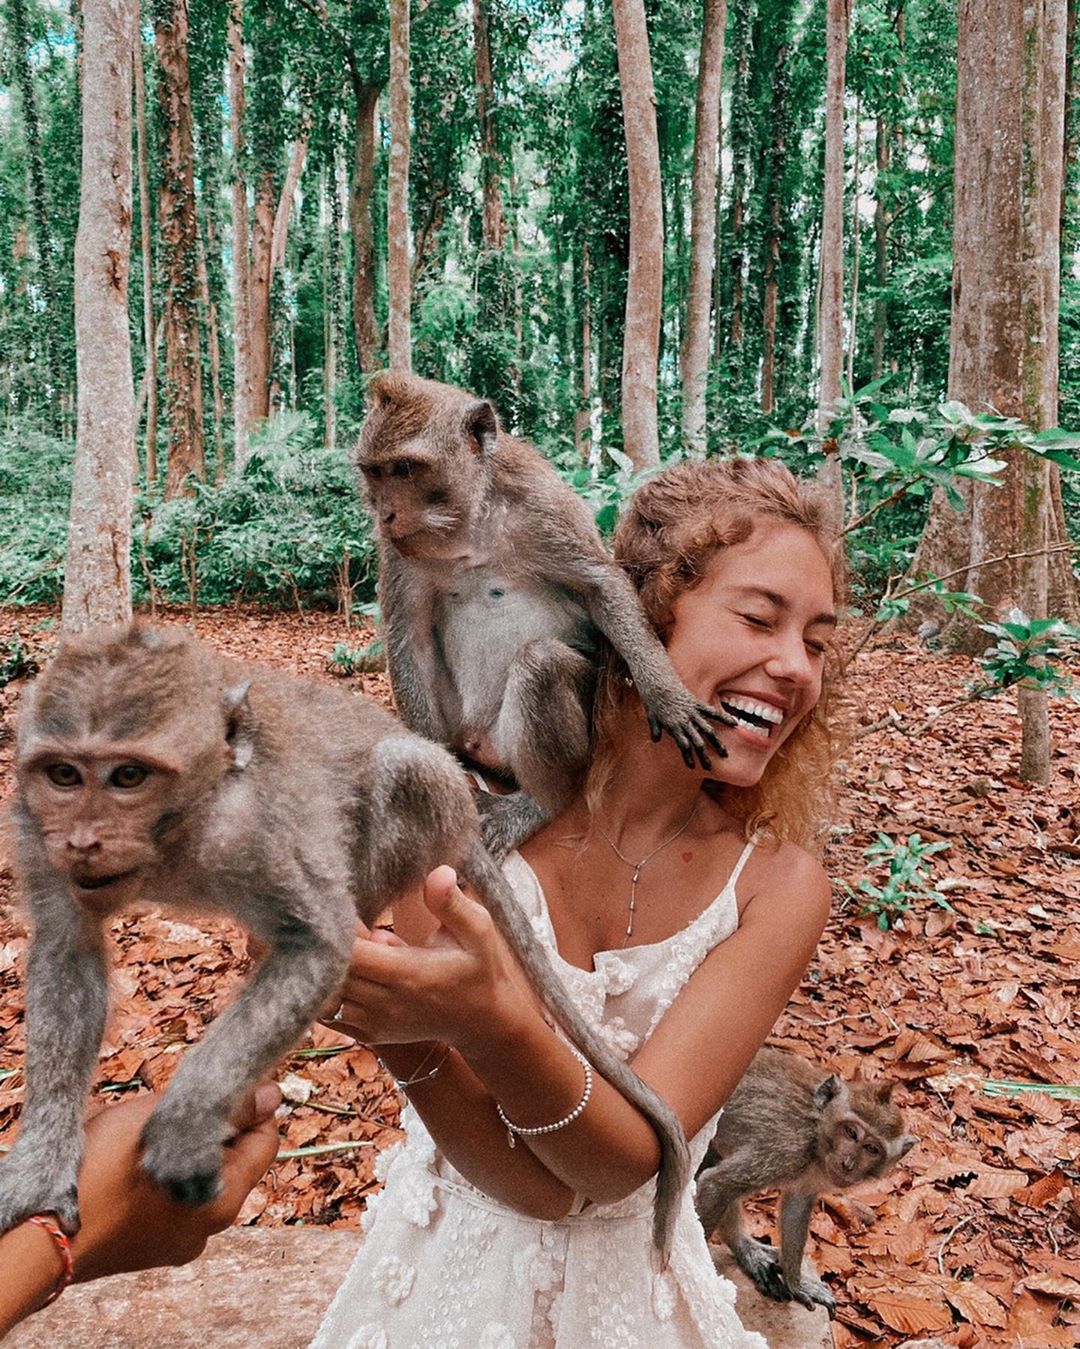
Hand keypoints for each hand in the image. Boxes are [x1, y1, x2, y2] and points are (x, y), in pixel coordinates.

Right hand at [70, 1081, 281, 1281]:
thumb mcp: (164, 1120)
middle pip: (232, 1159)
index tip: (228, 1085)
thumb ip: (224, 1108)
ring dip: (183, 1150)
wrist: (40, 1233)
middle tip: (174, 1108)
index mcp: (223, 1198)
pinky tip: (131, 1161)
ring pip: (199, 1177)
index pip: (265, 1140)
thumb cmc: (98, 1170)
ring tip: (146, 1133)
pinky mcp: (151, 1248)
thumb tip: (271, 1094)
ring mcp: (179, 1242)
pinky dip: (163, 1177)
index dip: (252, 1107)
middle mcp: (209, 1227)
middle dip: (211, 1128)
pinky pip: (173, 1201)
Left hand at [322, 867, 535, 1053]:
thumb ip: (452, 903)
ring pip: (325, 995)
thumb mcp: (478, 930)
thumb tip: (437, 872)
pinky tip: (358, 972)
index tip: (345, 908)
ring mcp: (374, 1023)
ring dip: (331, 970)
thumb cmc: (479, 968)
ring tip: (361, 951)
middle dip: (330, 947)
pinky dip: (331, 990)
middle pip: (330, 973)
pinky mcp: (368, 1033)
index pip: (350, 955)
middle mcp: (385, 1003)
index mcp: (408, 974)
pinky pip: (330, 1013)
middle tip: (353, 924)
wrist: (483, 1021)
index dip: (338, 931)